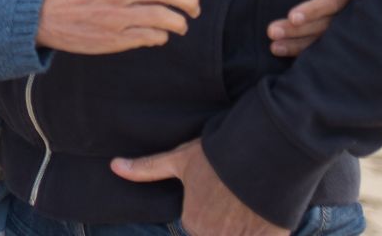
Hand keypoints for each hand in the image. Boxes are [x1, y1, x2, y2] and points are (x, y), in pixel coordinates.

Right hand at [35, 0, 199, 53]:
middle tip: (194, 10)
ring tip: (181, 26)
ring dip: (180, 23)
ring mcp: (118, 15)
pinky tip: (160, 35)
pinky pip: (152, 36)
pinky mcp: (116, 37)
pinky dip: (162, 36)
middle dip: (190, 1)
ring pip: (165, 16)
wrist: (49, 16)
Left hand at [112, 139, 284, 235]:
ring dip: (246, 223)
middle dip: (229, 216)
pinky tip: (267, 214)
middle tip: (238, 192)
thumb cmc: (219, 154)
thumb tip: (113, 166)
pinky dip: (266, 231)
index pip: (200, 221)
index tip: (221, 188)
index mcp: (192, 221)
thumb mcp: (180, 158)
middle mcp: (212, 235)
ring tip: (253, 200)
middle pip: (219, 230)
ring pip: (239, 233)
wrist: (263, 153)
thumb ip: (147, 168)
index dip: (212, 203)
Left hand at [265, 0, 370, 57]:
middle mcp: (354, 12)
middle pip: (326, 23)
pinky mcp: (341, 39)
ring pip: (323, 39)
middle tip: (273, 32)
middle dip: (299, 30)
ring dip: (297, 44)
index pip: (334, 0)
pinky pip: (322, 48)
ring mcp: (349, 28)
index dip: (314, 9)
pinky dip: (301, 50)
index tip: (292, 16)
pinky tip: (282, 51)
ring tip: (274, 46)